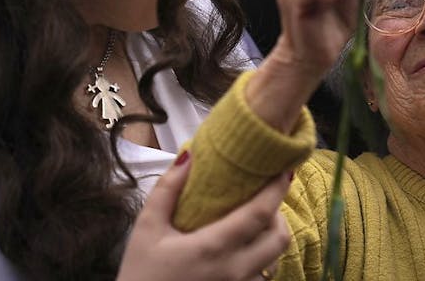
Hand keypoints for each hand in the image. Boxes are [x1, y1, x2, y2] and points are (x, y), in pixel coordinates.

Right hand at [118, 151, 290, 280]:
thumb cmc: (140, 274)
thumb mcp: (146, 229)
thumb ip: (167, 190)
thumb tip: (189, 156)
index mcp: (214, 248)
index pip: (260, 214)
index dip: (277, 190)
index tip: (284, 171)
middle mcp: (234, 271)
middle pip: (279, 239)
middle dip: (279, 216)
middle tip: (264, 202)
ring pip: (273, 262)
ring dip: (270, 241)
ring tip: (253, 228)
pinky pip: (260, 280)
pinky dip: (260, 263)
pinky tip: (242, 254)